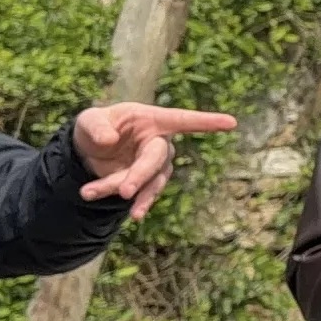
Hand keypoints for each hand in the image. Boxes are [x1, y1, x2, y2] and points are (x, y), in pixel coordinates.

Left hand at [72, 103, 236, 219]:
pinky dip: (120, 198)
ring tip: (89, 193)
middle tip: (123, 192)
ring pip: (148, 182)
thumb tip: (108, 141)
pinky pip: (139, 193)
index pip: (182, 120)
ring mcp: (154, 166)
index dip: (207, 122)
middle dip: (140, 175)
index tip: (231, 123)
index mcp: (151, 120)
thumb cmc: (95, 128)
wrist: (89, 153)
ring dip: (124, 190)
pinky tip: (101, 200)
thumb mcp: (89, 121)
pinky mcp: (145, 183)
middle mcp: (158, 143)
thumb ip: (96, 128)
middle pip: (157, 160)